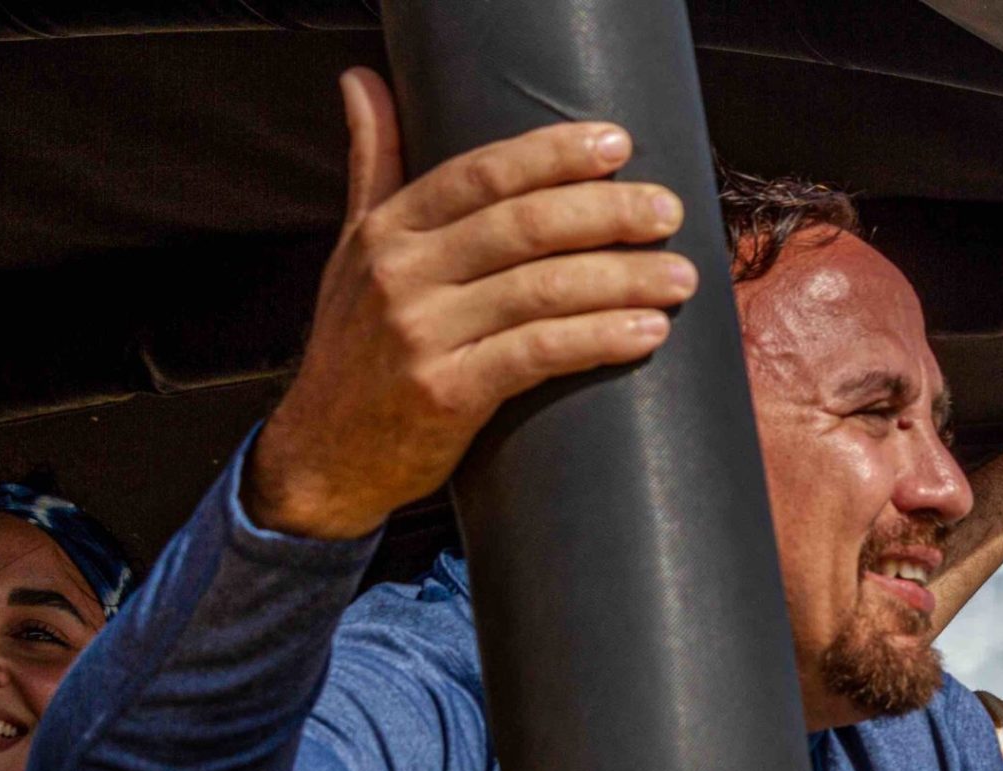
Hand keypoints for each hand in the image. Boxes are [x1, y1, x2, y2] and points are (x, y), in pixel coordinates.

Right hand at [245, 68, 697, 539]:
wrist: (323, 458)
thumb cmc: (356, 349)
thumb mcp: (353, 250)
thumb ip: (372, 166)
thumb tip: (363, 80)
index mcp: (388, 230)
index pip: (481, 174)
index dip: (553, 155)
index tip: (618, 145)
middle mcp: (401, 273)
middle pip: (522, 226)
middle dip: (605, 213)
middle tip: (668, 212)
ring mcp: (422, 334)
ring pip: (540, 290)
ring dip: (622, 279)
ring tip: (680, 276)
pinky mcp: (446, 395)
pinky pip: (537, 354)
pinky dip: (598, 339)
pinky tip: (647, 332)